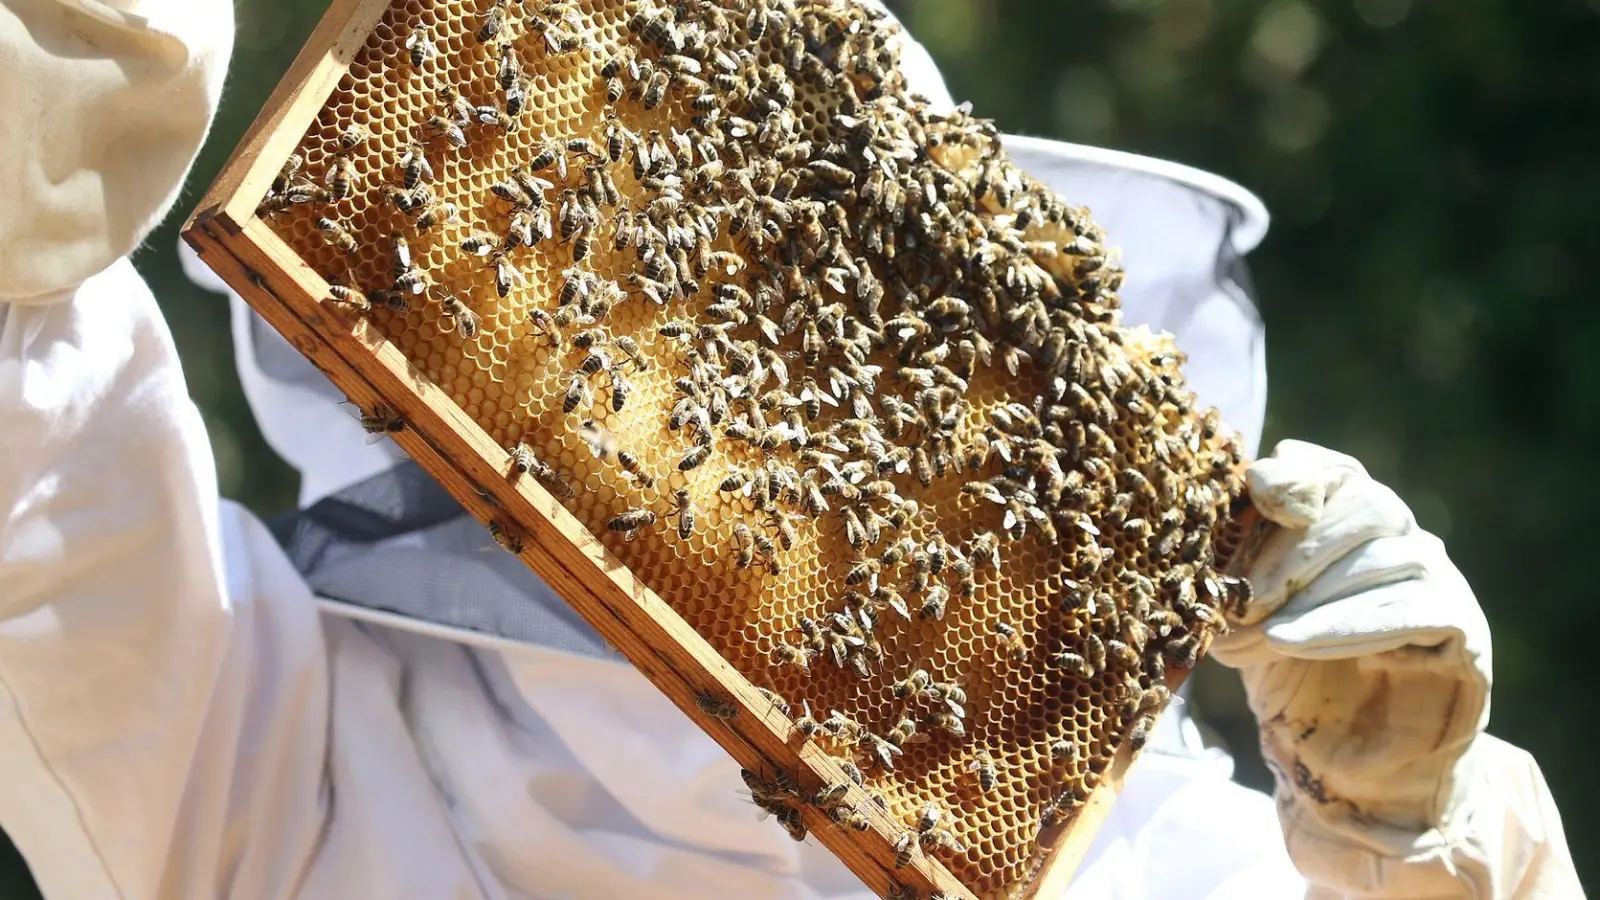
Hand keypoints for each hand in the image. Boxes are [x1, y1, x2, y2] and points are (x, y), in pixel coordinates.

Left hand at [1209, 440, 1580, 896]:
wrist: (1350, 765)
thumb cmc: (1295, 678)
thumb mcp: (1248, 617)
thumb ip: (1237, 572)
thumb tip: (1200, 530)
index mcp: (1351, 525)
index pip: (1336, 472)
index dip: (1301, 472)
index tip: (1256, 487)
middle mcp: (1404, 542)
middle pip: (1366, 505)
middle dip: (1296, 547)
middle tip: (1241, 594)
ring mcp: (1440, 585)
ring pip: (1392, 557)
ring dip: (1315, 594)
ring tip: (1262, 633)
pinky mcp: (1463, 635)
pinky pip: (1418, 612)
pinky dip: (1349, 624)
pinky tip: (1296, 643)